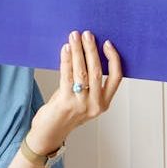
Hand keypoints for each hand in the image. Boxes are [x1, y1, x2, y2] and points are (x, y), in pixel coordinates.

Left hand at [26, 29, 123, 153]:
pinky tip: (66, 49)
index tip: (107, 43)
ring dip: (79, 51)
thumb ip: (87, 83)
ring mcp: (81, 104)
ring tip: (74, 37)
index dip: (113, 59)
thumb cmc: (65, 113)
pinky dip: (67, 60)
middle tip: (87, 34)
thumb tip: (86, 53)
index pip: (117, 78)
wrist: (49, 133)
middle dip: (92, 50)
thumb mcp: (83, 100)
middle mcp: (96, 104)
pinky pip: (67, 76)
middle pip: (98, 71)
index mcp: (104, 103)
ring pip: (82, 72)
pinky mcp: (66, 102)